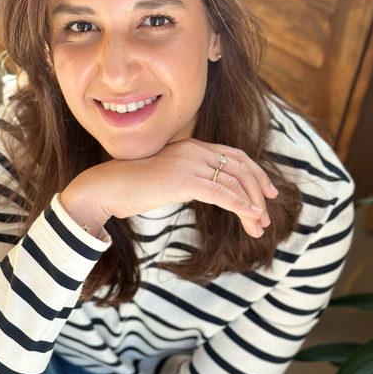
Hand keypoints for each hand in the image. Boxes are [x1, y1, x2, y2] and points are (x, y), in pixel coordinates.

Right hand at [60, 139, 277, 238]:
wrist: (105, 187)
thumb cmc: (132, 187)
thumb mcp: (166, 179)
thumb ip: (188, 179)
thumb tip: (206, 191)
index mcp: (191, 147)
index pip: (234, 155)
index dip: (256, 173)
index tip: (268, 192)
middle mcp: (194, 150)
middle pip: (240, 168)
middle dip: (259, 193)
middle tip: (266, 217)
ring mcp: (188, 163)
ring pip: (235, 183)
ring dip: (252, 207)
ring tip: (259, 227)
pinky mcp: (183, 180)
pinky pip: (221, 193)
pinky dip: (240, 205)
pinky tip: (251, 216)